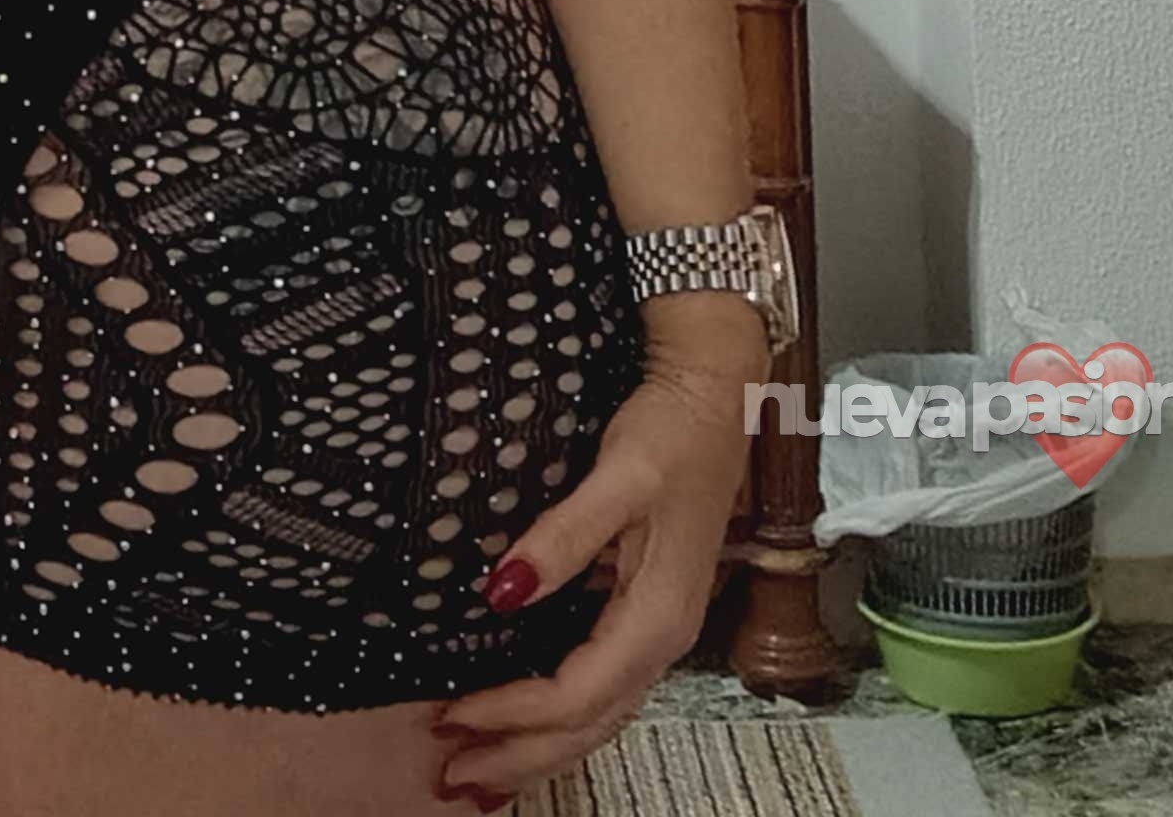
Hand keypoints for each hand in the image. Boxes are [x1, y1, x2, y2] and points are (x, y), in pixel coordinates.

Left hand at [430, 313, 761, 808]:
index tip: (454, 713)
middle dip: (524, 756)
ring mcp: (658, 629)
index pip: (577, 691)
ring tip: (484, 771)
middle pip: (590, 724)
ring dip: (542, 748)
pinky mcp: (646, 612)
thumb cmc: (673, 430)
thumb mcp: (618, 474)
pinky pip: (604, 687)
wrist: (719, 396)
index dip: (514, 712)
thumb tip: (502, 590)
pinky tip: (533, 723)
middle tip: (455, 777)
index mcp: (657, 615)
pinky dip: (564, 718)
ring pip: (600, 715)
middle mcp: (662, 637)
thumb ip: (564, 535)